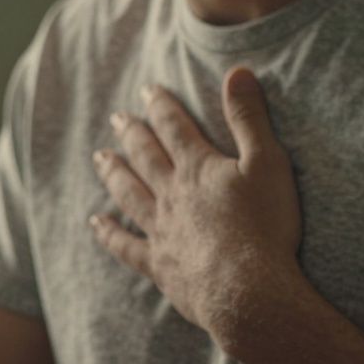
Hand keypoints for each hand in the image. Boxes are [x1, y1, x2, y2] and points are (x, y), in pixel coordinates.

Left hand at [90, 67, 302, 337]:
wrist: (248, 291)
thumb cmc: (266, 227)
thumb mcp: (268, 163)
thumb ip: (249, 118)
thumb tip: (237, 72)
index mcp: (197, 169)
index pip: (174, 127)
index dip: (160, 106)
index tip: (147, 90)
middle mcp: (171, 195)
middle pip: (145, 157)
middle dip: (132, 134)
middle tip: (117, 118)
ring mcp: (161, 230)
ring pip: (129, 194)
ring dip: (114, 173)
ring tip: (100, 158)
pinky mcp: (159, 264)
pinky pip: (126, 245)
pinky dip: (109, 233)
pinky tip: (96, 223)